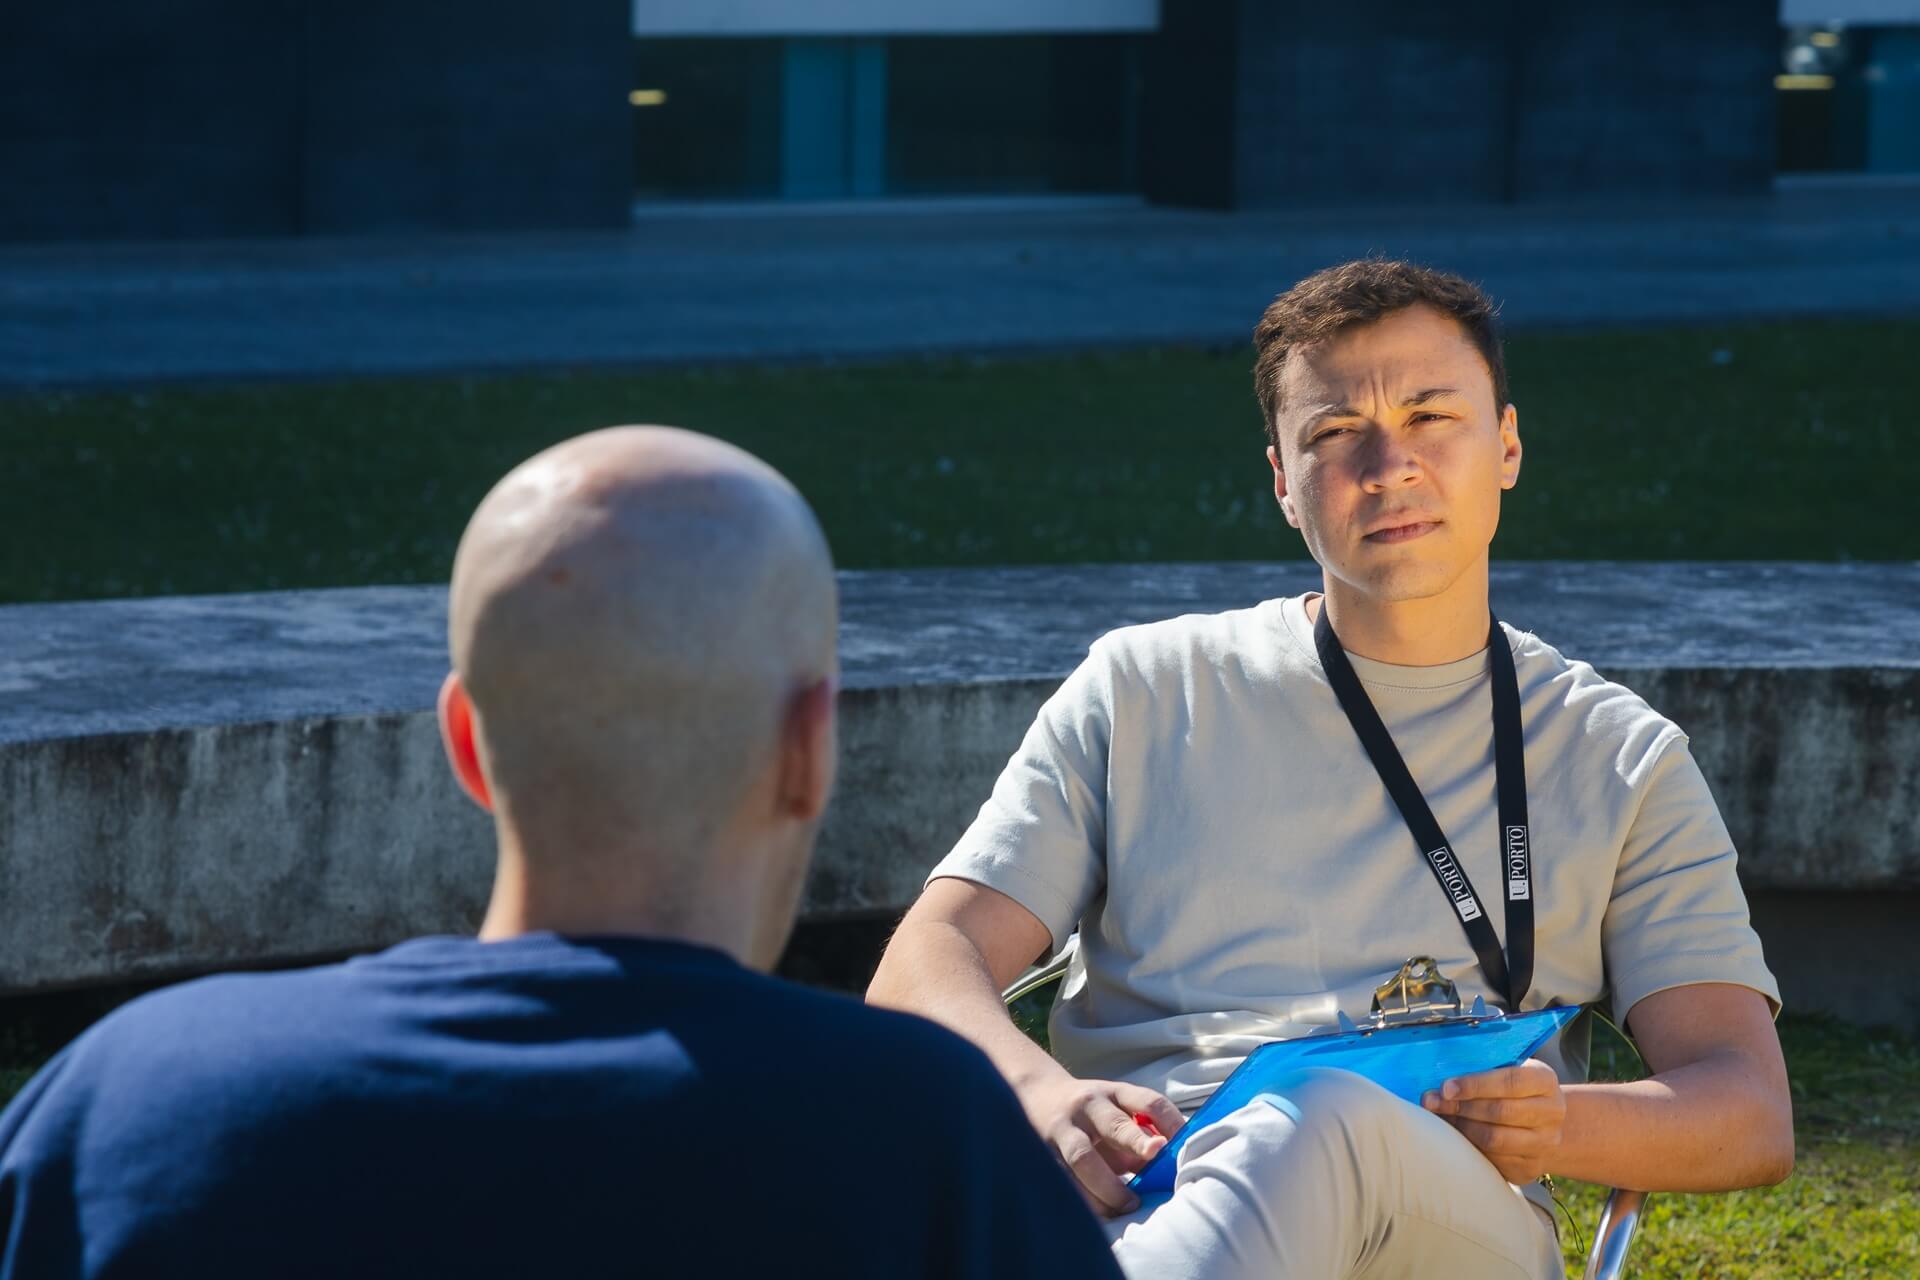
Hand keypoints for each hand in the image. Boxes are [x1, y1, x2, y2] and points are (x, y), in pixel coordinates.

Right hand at [1017, 1072, 1186, 1216]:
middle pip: (1113, 1124)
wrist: (1034, 1096)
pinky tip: (1099, 1214)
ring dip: (1108, 1187)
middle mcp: (1087, 1107)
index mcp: (1113, 1094)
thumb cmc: (1090, 1115)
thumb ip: (1139, 1140)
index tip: (1181, 1144)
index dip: (1169, 1121)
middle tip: (1154, 1158)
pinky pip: (1063, 1181)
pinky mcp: (1042, 1153)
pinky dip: (1083, 1200)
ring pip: (1083, 1158)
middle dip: (1135, 1141)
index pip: (1147, 1102)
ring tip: (1127, 1206)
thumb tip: (1167, 1174)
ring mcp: (1062, 1129)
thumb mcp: (1115, 1114)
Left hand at [1422, 1058, 1565, 1183]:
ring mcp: (1544, 1144)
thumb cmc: (1513, 1090)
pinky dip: (1469, 1147)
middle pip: (1500, 1111)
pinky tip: (1454, 1135)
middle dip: (1461, 1106)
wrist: (1542, 1123)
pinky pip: (1493, 1160)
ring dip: (1461, 1127)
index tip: (1446, 1087)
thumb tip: (1442, 1075)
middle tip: (1431, 1102)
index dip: (1475, 1084)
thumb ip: (1482, 1067)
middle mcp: (1552, 1113)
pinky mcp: (1529, 1168)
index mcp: (1546, 1081)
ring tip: (1441, 1117)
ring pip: (1495, 1139)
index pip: (1511, 1081)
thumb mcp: (1507, 1069)